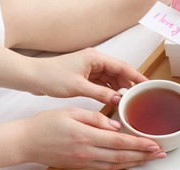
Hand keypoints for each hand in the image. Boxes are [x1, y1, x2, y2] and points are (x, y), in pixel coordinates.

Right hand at [21, 108, 165, 169]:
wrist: (26, 142)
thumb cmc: (45, 124)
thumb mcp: (71, 112)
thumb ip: (95, 119)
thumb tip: (116, 127)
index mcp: (86, 136)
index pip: (119, 142)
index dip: (139, 145)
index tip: (155, 144)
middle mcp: (87, 152)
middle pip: (122, 157)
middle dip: (144, 156)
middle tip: (161, 154)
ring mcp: (84, 162)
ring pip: (116, 165)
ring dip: (135, 162)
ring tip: (151, 159)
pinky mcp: (81, 166)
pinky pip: (105, 167)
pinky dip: (121, 166)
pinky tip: (130, 163)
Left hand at [29, 48, 147, 105]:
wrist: (33, 78)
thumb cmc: (51, 77)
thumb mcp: (79, 87)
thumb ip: (100, 94)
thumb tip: (118, 100)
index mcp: (94, 58)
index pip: (121, 66)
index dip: (135, 76)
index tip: (146, 84)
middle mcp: (94, 61)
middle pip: (118, 72)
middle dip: (128, 84)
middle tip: (138, 97)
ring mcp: (89, 69)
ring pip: (110, 79)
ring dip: (118, 89)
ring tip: (127, 101)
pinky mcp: (84, 77)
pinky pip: (102, 84)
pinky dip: (108, 92)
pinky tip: (113, 100)